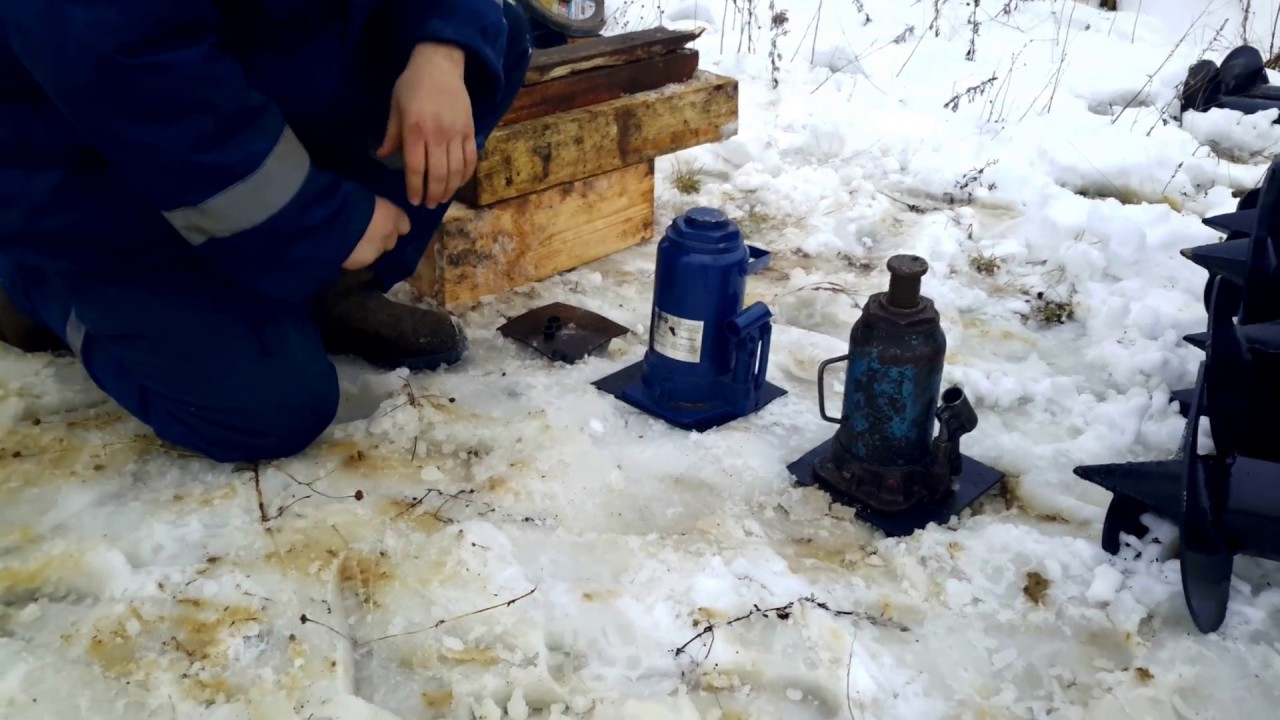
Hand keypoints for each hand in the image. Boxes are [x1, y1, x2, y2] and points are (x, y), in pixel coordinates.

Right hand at [343, 196, 409, 269]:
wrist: (327, 221)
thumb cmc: (344, 200)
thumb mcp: (363, 197)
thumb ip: (372, 208)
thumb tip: (370, 210)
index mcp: (392, 216)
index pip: (404, 225)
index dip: (394, 224)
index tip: (385, 221)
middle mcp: (389, 236)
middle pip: (391, 241)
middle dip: (381, 238)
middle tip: (365, 231)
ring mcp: (376, 253)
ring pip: (376, 252)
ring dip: (368, 248)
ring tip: (352, 241)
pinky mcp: (360, 264)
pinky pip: (361, 260)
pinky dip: (355, 256)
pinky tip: (343, 249)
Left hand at [376, 42, 476, 208]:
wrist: (440, 64)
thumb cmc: (413, 85)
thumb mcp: (395, 106)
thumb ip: (391, 134)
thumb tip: (381, 156)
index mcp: (415, 130)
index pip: (415, 168)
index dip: (415, 188)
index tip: (414, 200)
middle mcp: (437, 135)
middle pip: (437, 174)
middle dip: (433, 194)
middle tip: (429, 205)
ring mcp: (456, 134)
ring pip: (455, 170)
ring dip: (449, 189)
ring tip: (442, 198)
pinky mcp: (469, 130)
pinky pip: (470, 159)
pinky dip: (466, 174)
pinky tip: (459, 183)